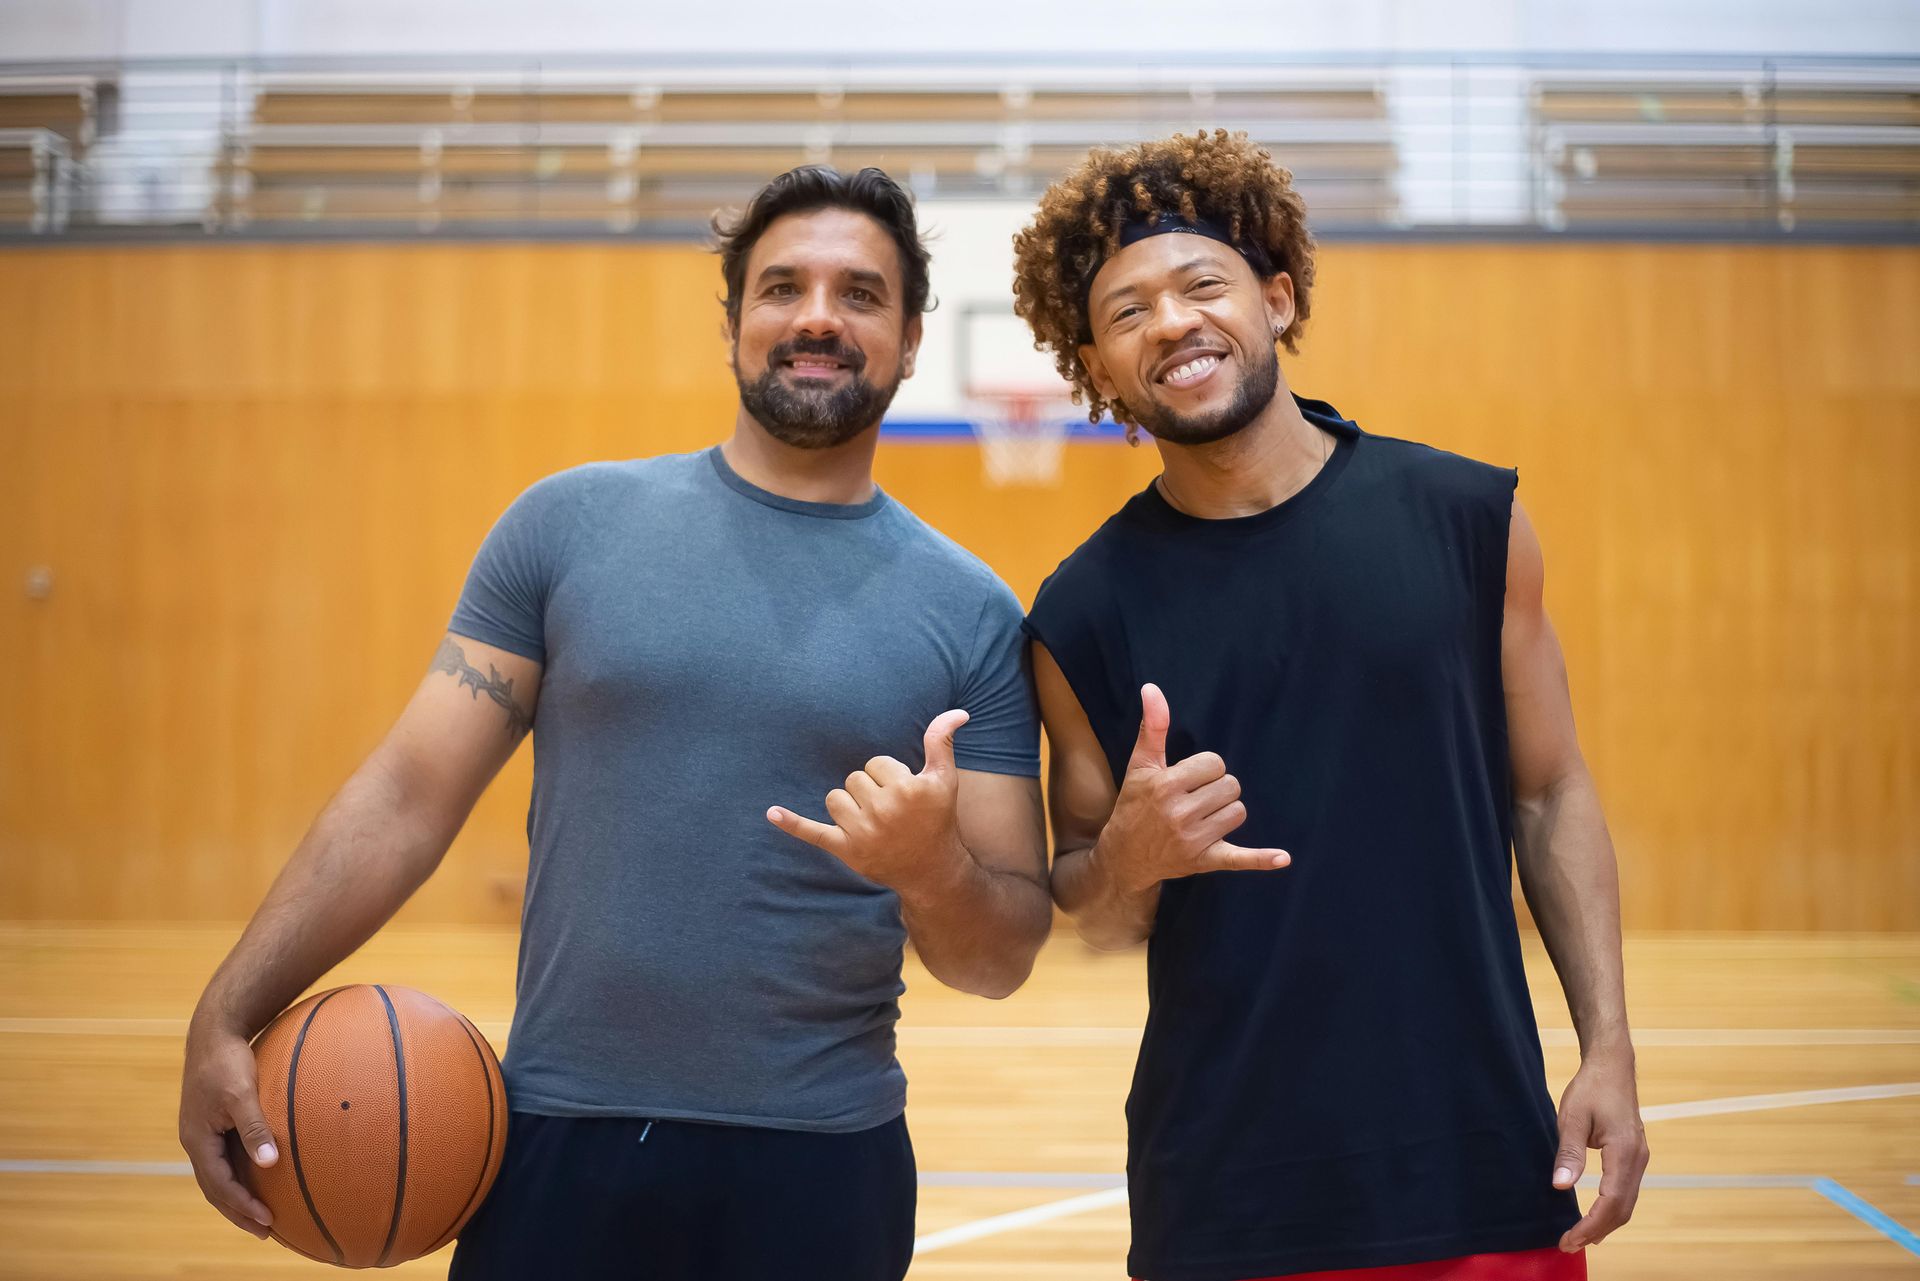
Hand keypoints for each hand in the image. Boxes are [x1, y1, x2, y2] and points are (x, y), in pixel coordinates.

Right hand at [179, 1020, 278, 1239]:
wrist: (214, 1032)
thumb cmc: (227, 1061)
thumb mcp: (241, 1094)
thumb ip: (254, 1128)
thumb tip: (270, 1163)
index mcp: (198, 1140)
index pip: (219, 1186)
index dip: (242, 1206)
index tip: (267, 1221)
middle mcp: (196, 1141)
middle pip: (215, 1188)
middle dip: (238, 1211)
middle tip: (266, 1230)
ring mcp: (203, 1133)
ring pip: (218, 1175)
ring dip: (238, 1196)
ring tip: (263, 1212)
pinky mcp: (213, 1123)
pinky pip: (225, 1158)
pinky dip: (240, 1174)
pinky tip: (260, 1176)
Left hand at [768, 709, 971, 895]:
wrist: (932, 870)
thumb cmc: (937, 819)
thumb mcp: (944, 779)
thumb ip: (942, 742)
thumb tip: (957, 712)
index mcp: (907, 789)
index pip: (876, 763)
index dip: (888, 776)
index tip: (903, 795)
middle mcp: (884, 810)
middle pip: (854, 779)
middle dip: (869, 790)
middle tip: (890, 811)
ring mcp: (862, 832)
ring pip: (835, 798)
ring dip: (849, 806)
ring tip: (871, 821)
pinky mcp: (846, 850)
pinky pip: (813, 832)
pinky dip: (792, 823)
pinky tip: (771, 812)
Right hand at [1095, 684, 1290, 896]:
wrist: (1124, 856)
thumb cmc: (1134, 804)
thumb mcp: (1140, 765)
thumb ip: (1152, 726)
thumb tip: (1152, 688)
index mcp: (1166, 785)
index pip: (1215, 763)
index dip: (1204, 770)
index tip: (1186, 781)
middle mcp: (1180, 813)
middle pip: (1230, 786)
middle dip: (1216, 790)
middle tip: (1193, 801)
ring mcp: (1194, 839)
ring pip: (1238, 812)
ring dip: (1225, 813)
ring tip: (1201, 819)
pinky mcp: (1205, 861)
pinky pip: (1240, 858)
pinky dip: (1262, 859)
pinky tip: (1283, 858)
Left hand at [1552, 1049, 1648, 1250]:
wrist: (1612, 1066)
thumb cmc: (1591, 1088)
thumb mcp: (1571, 1117)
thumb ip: (1569, 1152)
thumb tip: (1560, 1186)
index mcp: (1624, 1152)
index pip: (1610, 1202)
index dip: (1590, 1225)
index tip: (1569, 1239)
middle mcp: (1638, 1159)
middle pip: (1622, 1209)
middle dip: (1596, 1231)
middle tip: (1569, 1244)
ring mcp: (1640, 1158)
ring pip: (1627, 1203)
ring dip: (1605, 1223)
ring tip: (1579, 1237)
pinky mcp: (1635, 1155)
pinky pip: (1627, 1191)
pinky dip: (1612, 1209)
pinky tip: (1595, 1216)